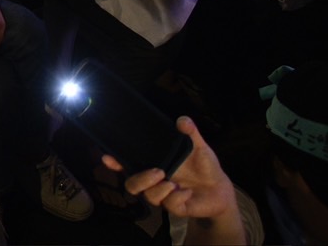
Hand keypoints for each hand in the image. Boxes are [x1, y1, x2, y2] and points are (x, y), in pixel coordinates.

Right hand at [104, 117, 237, 224]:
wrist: (220, 188)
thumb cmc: (204, 165)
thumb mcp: (198, 147)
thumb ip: (190, 133)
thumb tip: (183, 119)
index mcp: (155, 164)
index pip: (129, 164)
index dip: (115, 162)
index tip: (108, 156)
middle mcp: (155, 181)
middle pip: (132, 185)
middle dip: (140, 180)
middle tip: (158, 172)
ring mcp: (164, 196)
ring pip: (148, 197)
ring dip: (159, 190)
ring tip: (174, 184)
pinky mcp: (177, 208)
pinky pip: (169, 206)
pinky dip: (177, 198)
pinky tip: (187, 192)